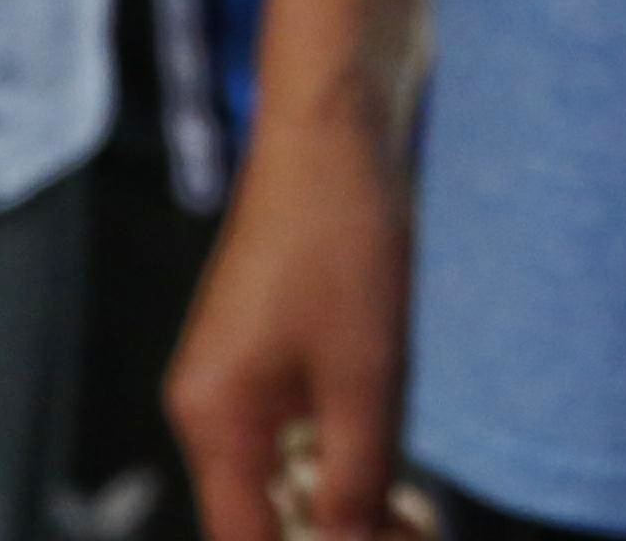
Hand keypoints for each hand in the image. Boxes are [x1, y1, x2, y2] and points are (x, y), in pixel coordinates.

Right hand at [172, 87, 417, 540]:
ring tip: (413, 495)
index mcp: (215, 421)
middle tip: (415, 523)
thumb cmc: (346, 241)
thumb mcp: (366, 379)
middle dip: (336, 528)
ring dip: (345, 487)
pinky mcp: (267, 343)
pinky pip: (298, 423)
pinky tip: (389, 426)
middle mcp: (209, 405)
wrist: (338, 125)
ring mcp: (236, 372)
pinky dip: (342, 442)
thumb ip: (355, 482)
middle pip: (263, 514)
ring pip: (287, 470)